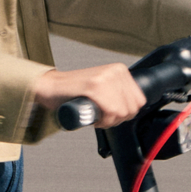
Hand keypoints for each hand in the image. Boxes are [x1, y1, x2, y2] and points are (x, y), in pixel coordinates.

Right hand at [31, 61, 146, 127]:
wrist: (50, 87)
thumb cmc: (74, 92)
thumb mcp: (104, 87)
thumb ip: (119, 93)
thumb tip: (134, 108)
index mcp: (120, 70)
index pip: (139, 100)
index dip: (126, 113)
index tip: (112, 114)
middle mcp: (115, 71)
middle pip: (132, 108)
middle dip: (118, 119)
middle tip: (102, 117)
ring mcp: (105, 78)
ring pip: (122, 112)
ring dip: (109, 121)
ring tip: (96, 116)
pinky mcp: (94, 86)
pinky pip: (110, 112)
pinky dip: (103, 121)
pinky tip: (93, 117)